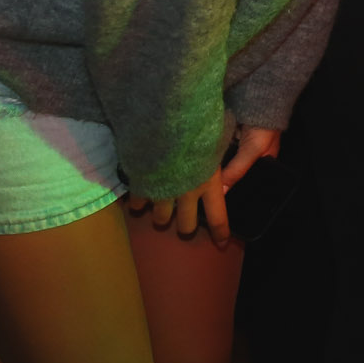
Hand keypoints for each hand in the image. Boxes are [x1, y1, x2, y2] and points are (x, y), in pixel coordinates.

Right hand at [124, 126, 279, 247]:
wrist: (165, 119)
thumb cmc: (198, 125)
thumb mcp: (218, 139)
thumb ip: (222, 156)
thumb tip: (225, 169)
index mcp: (210, 183)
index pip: (218, 217)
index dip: (220, 232)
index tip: (221, 243)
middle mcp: (187, 193)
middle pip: (186, 226)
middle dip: (186, 227)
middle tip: (184, 219)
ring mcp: (162, 192)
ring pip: (160, 218)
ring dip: (161, 215)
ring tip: (161, 207)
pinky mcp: (142, 186)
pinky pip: (138, 203)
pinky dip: (139, 201)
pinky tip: (141, 194)